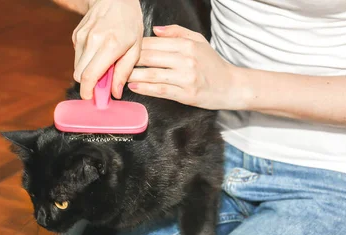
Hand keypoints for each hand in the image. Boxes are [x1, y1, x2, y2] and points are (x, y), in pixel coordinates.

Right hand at [72, 0, 142, 99]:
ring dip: (88, 72)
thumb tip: (115, 93)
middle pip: (79, 75)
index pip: (90, 76)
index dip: (88, 92)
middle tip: (102, 85)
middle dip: (88, 85)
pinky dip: (86, 61)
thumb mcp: (135, 47)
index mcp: (109, 45)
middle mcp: (92, 41)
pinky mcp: (75, 36)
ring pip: (77, 67)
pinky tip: (98, 53)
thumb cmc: (128, 22)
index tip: (91, 98)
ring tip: (103, 66)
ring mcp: (81, 37)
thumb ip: (124, 71)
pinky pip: (78, 57)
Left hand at [127, 25, 245, 109]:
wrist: (231, 86)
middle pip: (149, 57)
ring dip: (133, 76)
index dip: (134, 46)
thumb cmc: (213, 64)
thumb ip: (177, 32)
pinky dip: (145, 89)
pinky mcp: (186, 94)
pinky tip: (134, 87)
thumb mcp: (198, 41)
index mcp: (186, 45)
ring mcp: (186, 77)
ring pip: (152, 74)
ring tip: (119, 77)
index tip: (121, 51)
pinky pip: (160, 90)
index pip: (153, 43)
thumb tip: (154, 30)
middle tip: (114, 64)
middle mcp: (186, 59)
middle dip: (128, 60)